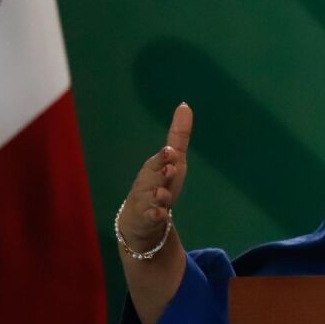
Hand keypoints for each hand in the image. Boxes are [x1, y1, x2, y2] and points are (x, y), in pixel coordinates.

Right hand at [118, 103, 192, 252]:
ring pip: (153, 197)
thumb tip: (185, 105)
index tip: (170, 151)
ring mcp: (148, 201)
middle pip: (155, 177)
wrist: (139, 218)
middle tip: (170, 168)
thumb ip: (178, 136)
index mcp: (155, 167)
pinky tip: (161, 215)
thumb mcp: (172, 160)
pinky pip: (152, 217)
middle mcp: (149, 182)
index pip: (158, 160)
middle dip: (161, 172)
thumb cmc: (159, 182)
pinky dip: (156, 216)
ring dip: (159, 195)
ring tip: (163, 193)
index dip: (164, 157)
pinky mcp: (148, 219)